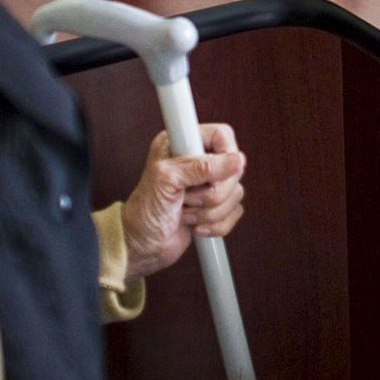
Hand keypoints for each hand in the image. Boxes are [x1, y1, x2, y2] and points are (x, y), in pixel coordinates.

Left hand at [121, 123, 246, 280]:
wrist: (142, 245)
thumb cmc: (144, 211)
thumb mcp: (168, 180)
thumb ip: (202, 166)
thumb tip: (236, 160)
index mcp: (182, 144)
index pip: (221, 135)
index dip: (225, 154)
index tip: (214, 173)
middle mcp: (198, 162)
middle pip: (233, 168)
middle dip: (211, 192)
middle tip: (186, 196)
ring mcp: (208, 185)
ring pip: (236, 193)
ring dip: (208, 210)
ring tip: (184, 210)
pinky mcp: (216, 207)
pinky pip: (235, 212)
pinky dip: (215, 224)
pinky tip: (193, 223)